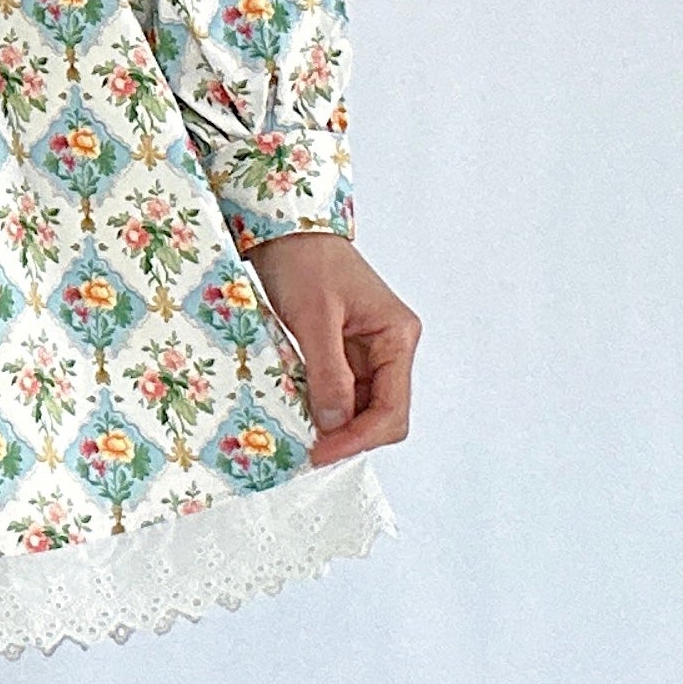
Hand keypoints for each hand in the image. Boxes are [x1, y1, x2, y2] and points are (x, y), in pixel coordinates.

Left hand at [244, 232, 418, 467]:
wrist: (286, 231)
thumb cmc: (305, 260)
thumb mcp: (314, 318)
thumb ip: (328, 373)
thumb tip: (335, 423)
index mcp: (397, 336)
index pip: (392, 409)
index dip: (359, 438)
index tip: (322, 452)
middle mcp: (390, 347)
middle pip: (382, 414)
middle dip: (350, 435)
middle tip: (310, 449)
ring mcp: (369, 351)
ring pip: (360, 408)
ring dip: (334, 423)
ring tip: (300, 430)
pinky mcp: (345, 352)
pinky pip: (340, 391)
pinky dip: (322, 406)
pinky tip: (298, 409)